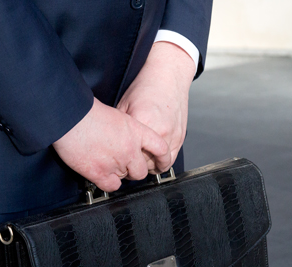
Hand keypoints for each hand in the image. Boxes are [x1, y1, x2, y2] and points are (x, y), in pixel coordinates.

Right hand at [53, 98, 168, 191]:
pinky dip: (108, 183)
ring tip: (106, 163)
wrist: (71, 117)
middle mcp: (130, 149)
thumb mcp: (117, 115)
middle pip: (141, 171)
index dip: (162, 159)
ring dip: (118, 174)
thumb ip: (127, 131)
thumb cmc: (89, 112)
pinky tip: (102, 175)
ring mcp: (116, 163)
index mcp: (137, 132)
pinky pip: (112, 186)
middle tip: (125, 165)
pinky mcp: (100, 173)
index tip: (160, 164)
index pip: (160, 148)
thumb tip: (127, 139)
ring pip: (125, 178)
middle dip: (134, 170)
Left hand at [117, 41, 195, 173]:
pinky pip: (171, 159)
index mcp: (142, 123)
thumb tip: (111, 144)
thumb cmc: (146, 88)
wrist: (168, 76)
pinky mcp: (180, 137)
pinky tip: (154, 158)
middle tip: (128, 162)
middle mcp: (159, 131)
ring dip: (150, 165)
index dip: (122, 160)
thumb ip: (120, 128)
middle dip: (135, 164)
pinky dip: (162, 162)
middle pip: (144, 163)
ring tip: (141, 161)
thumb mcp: (124, 105)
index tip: (118, 160)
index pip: (129, 154)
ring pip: (159, 164)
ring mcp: (172, 135)